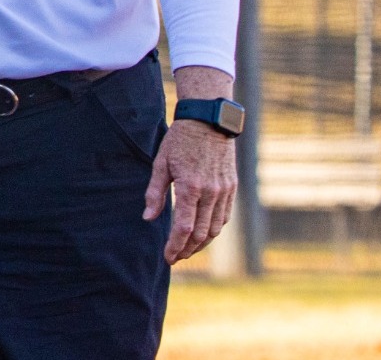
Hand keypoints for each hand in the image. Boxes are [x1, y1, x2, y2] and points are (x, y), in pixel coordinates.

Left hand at [144, 119, 236, 262]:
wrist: (209, 122)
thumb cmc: (180, 141)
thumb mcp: (161, 163)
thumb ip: (155, 193)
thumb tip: (148, 218)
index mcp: (190, 187)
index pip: (183, 227)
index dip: (175, 246)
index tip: (168, 257)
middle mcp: (211, 192)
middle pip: (200, 233)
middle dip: (187, 250)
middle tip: (175, 258)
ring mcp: (224, 191)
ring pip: (215, 228)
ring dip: (201, 244)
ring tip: (187, 250)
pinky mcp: (232, 187)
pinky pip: (224, 217)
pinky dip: (214, 230)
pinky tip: (202, 234)